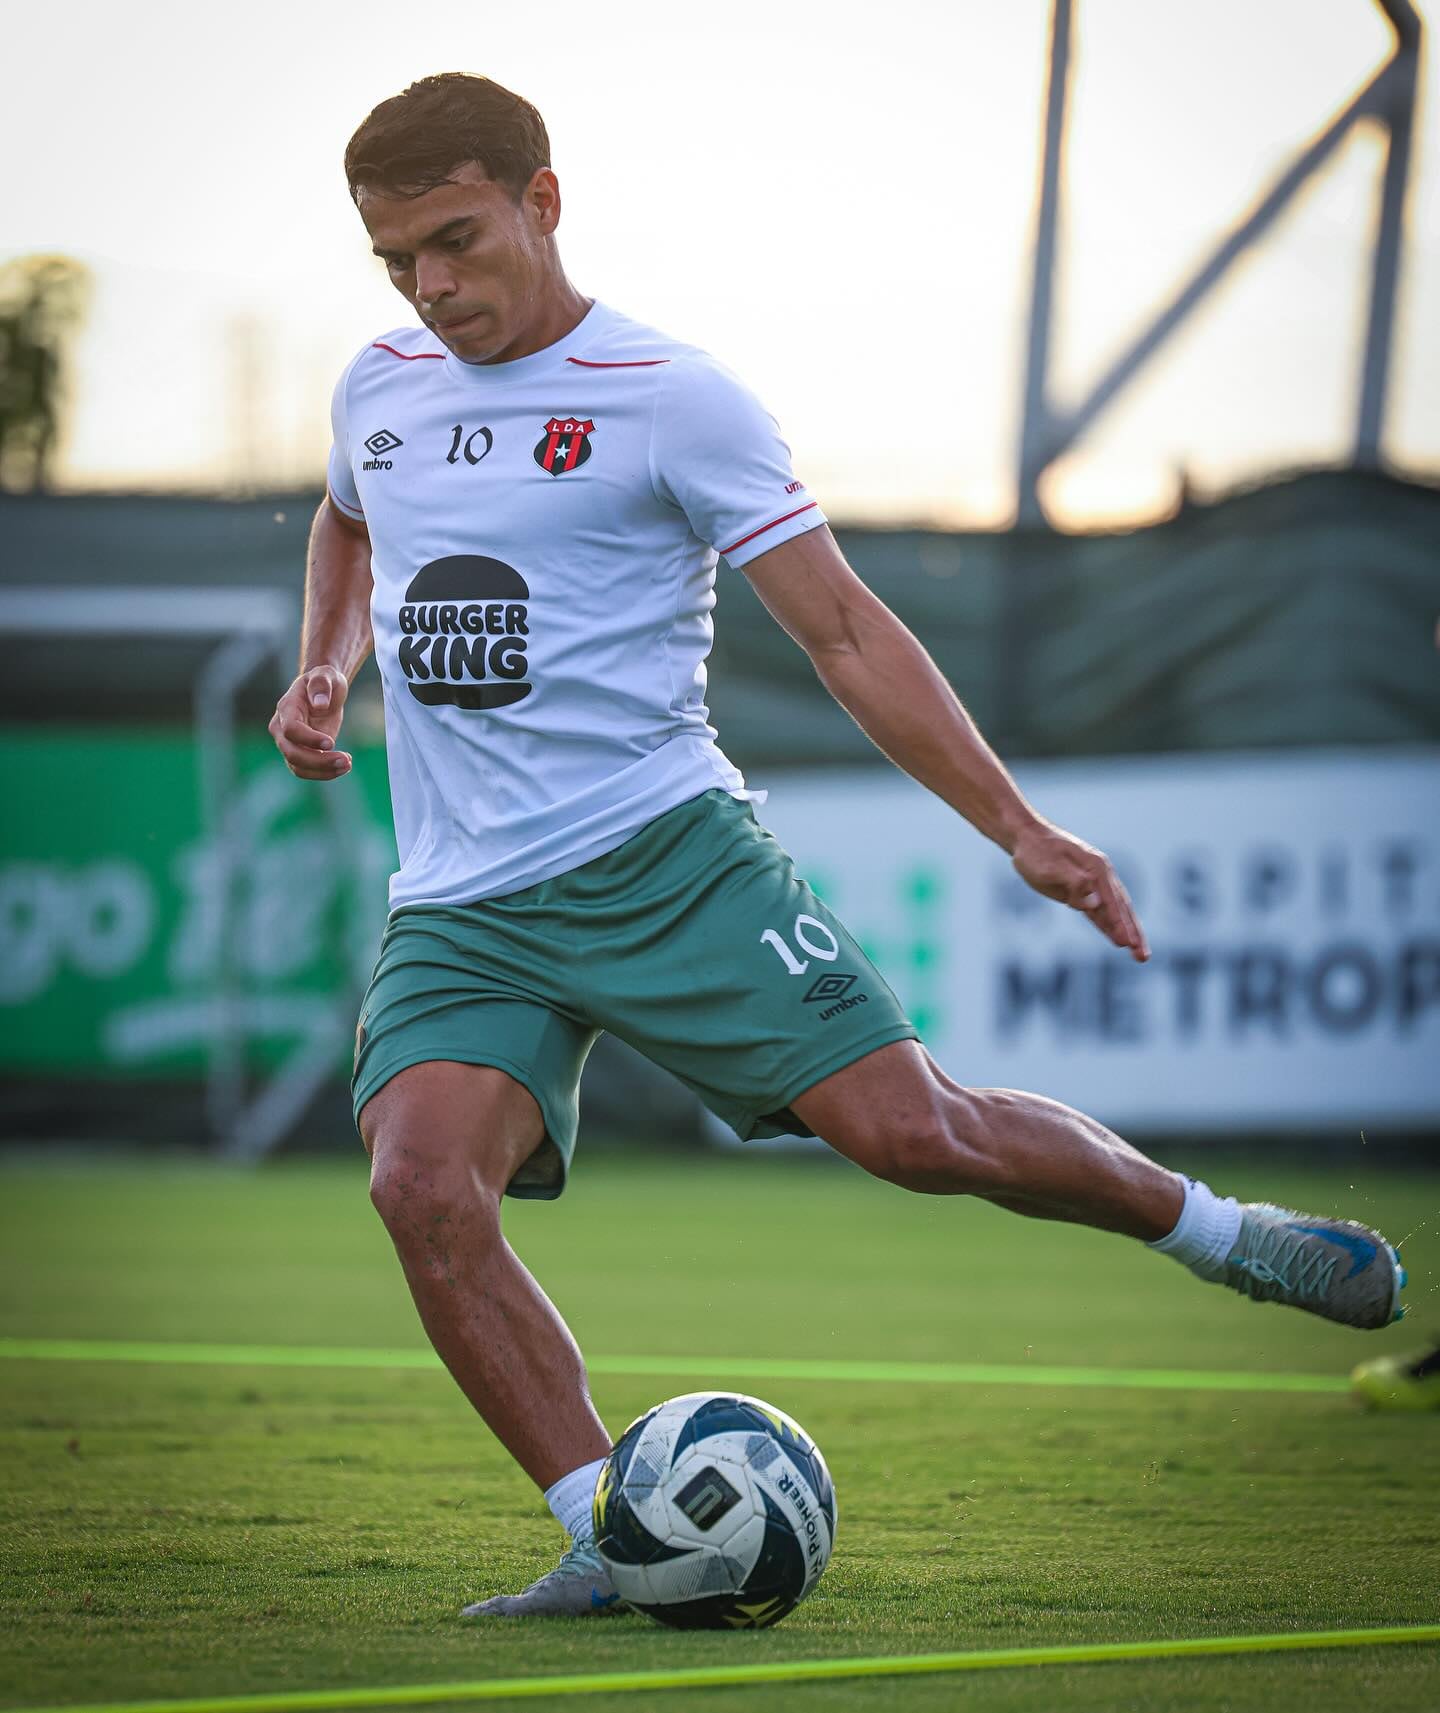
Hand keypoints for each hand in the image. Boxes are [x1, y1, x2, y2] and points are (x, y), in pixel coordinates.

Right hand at [269, 665, 351, 780]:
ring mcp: (288, 743)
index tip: (332, 742)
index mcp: (287, 708)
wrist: (323, 692)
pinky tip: (343, 767)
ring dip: (323, 771)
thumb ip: (321, 685)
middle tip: (346, 760)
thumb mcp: (326, 675)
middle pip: (292, 753)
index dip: (309, 738)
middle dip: (319, 760)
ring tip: (347, 764)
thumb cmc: (324, 681)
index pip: (291, 729)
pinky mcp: (300, 753)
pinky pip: (306, 770)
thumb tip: (320, 704)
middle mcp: (281, 728)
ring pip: (297, 766)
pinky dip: (324, 773)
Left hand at [1011, 819, 1149, 961]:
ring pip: (1113, 913)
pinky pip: (1098, 913)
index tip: (1127, 943)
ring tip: (1139, 955)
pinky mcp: (1080, 892)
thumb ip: (1074, 883)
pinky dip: (1108, 926)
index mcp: (1097, 868)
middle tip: (1143, 957)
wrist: (1025, 837)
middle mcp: (1100, 876)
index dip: (1120, 924)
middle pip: (1122, 909)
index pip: (1112, 902)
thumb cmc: (1036, 851)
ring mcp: (1092, 884)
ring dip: (1125, 933)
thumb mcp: (1051, 867)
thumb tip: (1095, 903)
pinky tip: (1117, 940)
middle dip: (1133, 933)